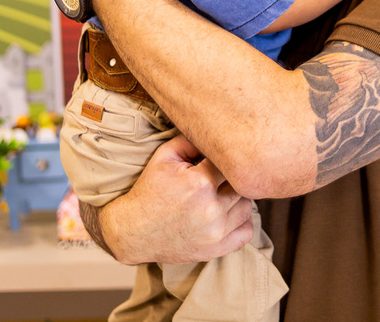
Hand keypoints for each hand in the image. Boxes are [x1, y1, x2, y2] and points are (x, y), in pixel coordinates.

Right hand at [96, 134, 254, 264]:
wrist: (132, 232)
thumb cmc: (149, 192)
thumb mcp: (164, 157)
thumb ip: (191, 140)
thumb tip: (216, 130)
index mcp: (199, 183)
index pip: (230, 162)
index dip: (224, 159)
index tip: (216, 162)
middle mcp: (210, 209)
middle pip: (242, 184)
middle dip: (231, 179)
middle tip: (219, 179)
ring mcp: (215, 232)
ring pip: (247, 207)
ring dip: (237, 199)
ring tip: (220, 196)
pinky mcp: (216, 249)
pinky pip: (246, 232)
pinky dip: (241, 222)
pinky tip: (226, 215)